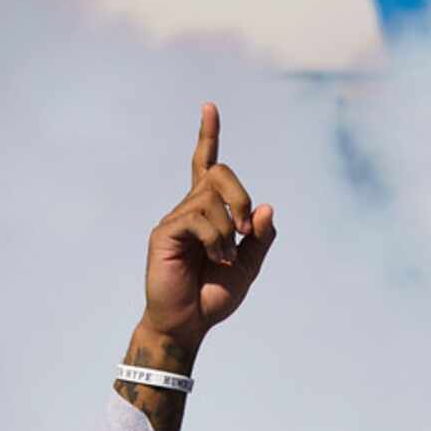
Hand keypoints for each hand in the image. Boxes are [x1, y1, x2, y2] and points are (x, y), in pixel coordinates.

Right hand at [141, 103, 276, 359]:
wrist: (188, 324)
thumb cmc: (213, 296)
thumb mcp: (249, 267)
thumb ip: (260, 238)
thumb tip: (266, 207)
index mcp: (207, 213)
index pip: (206, 166)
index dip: (208, 136)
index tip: (209, 106)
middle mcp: (189, 209)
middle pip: (218, 172)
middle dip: (240, 197)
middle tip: (245, 231)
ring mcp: (175, 219)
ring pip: (211, 199)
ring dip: (229, 231)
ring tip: (224, 259)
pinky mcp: (165, 232)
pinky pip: (198, 219)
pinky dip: (216, 240)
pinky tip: (216, 259)